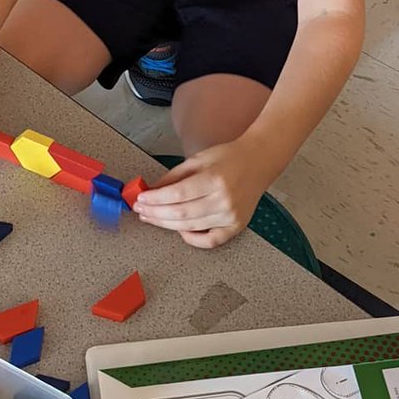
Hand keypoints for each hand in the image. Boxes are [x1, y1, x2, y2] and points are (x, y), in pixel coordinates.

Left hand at [132, 141, 268, 247]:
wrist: (258, 162)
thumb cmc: (229, 158)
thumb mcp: (198, 159)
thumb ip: (174, 176)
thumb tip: (151, 191)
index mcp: (214, 180)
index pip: (177, 194)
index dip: (155, 200)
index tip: (140, 199)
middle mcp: (224, 200)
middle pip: (181, 214)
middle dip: (156, 214)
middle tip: (141, 211)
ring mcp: (231, 216)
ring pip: (190, 227)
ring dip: (166, 224)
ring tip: (152, 218)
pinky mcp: (236, 226)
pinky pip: (210, 241)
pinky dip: (192, 239)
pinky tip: (179, 230)